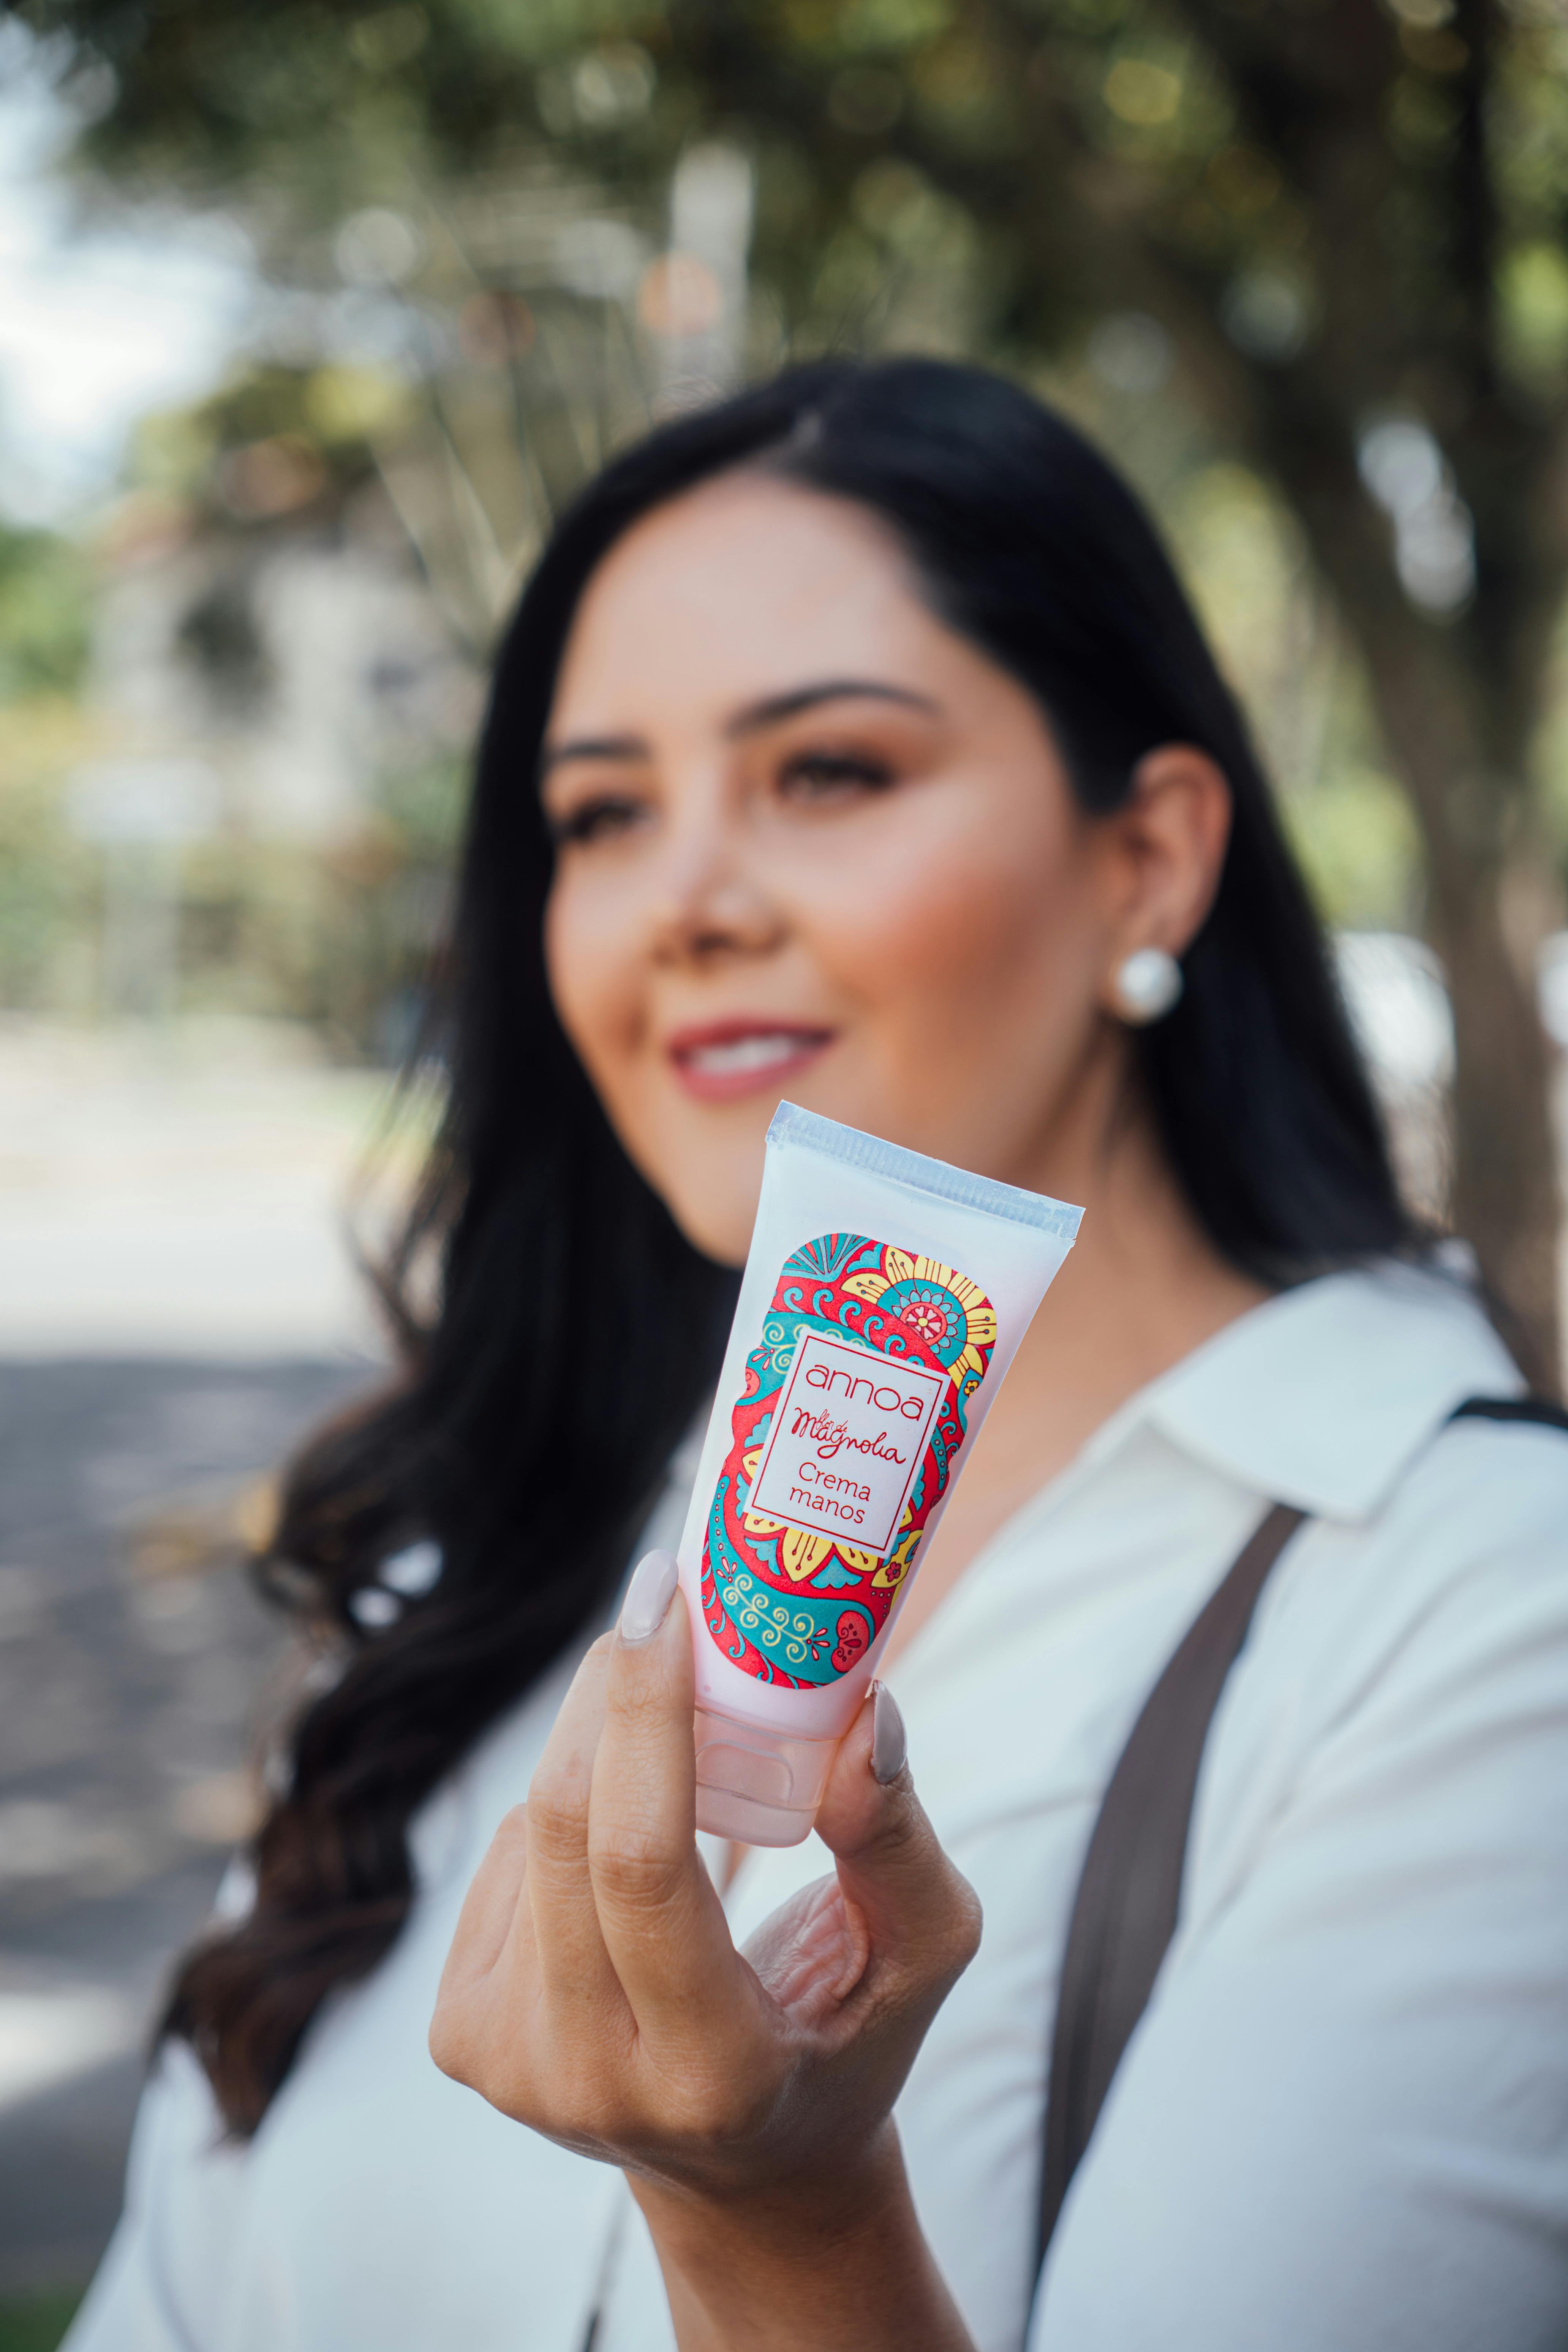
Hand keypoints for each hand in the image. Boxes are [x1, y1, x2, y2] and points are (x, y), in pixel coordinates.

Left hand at [430, 1550, 981, 2350]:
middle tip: (662, 1599)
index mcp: (710, 2071)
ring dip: (592, 1737)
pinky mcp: (463, 2036)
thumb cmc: (847, 2036)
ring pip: (532, 1832)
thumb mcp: (918, 1952)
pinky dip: (567, 1806)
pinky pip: (508, 1863)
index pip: (644, 1865)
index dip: (644, 1714)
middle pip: (571, 1829)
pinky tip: (620, 1814)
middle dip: (611, 1690)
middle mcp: (588, 2081)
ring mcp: (508, 2064)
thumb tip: (868, 1709)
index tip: (668, 1600)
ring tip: (662, 1705)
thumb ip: (897, 1838)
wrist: (746, 2172)